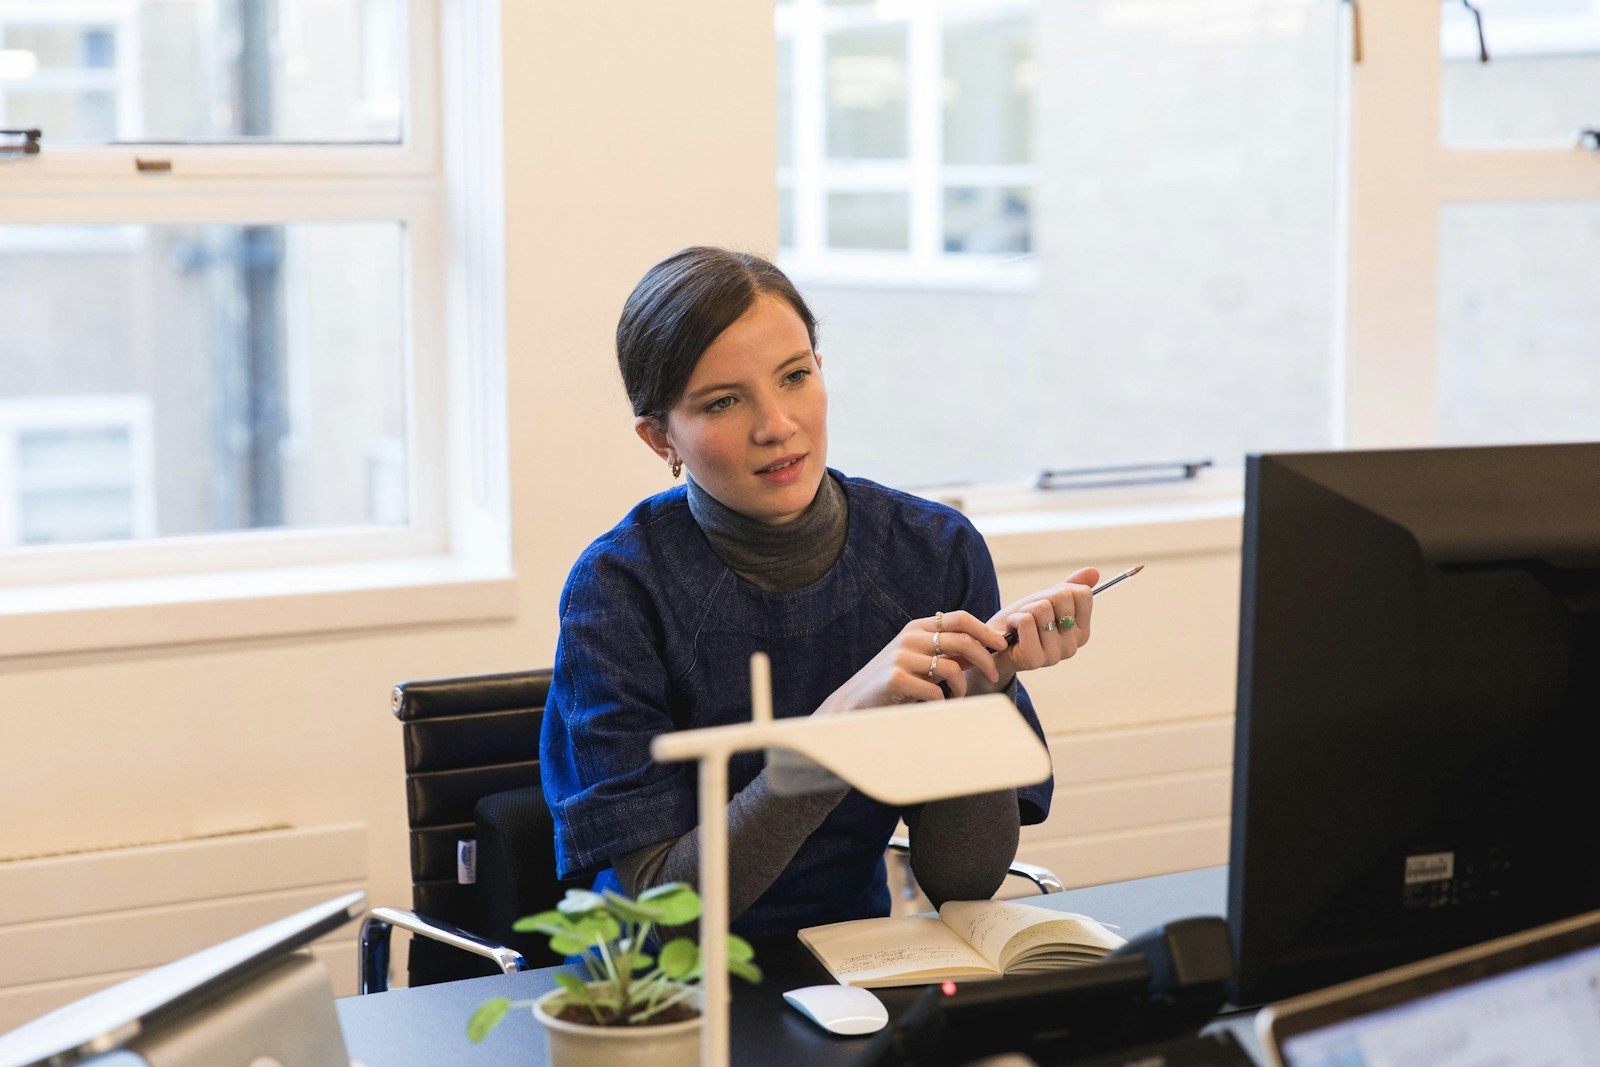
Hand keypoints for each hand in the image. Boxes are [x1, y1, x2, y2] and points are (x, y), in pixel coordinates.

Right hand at [816, 610, 1009, 713]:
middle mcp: (909, 637)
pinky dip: (943, 701)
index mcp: (917, 628)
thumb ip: (944, 651)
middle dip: (985, 659)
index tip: (1001, 644)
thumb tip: (983, 648)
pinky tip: (938, 705)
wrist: (855, 702)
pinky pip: (935, 691)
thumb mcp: (917, 658)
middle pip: (962, 641)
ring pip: (951, 668)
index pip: (960, 618)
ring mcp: (901, 657)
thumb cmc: (892, 682)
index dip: (985, 630)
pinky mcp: (895, 678)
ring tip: (957, 696)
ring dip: (963, 687)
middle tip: (993, 676)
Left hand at [978, 566, 1098, 692]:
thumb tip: (1094, 571)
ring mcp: (1055, 655)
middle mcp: (1072, 646)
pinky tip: (1012, 632)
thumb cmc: (1022, 624)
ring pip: (1042, 608)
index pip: (1082, 594)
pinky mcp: (1034, 658)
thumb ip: (1070, 587)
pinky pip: (1026, 621)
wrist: (994, 647)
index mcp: (1081, 632)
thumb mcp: (1046, 601)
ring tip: (1019, 626)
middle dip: (1039, 599)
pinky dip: (1014, 619)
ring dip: (1024, 610)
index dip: (1058, 591)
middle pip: (1062, 597)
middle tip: (1030, 615)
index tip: (1046, 604)